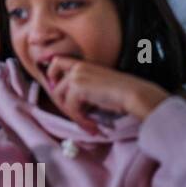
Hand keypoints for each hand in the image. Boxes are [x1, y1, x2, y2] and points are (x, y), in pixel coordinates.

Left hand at [42, 56, 168, 130]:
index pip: (56, 62)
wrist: (134, 94)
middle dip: (64, 106)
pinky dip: (80, 119)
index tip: (54, 87)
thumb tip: (62, 101)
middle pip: (55, 88)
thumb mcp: (96, 87)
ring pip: (60, 100)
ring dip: (73, 115)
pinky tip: (92, 124)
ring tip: (87, 123)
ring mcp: (76, 76)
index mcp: (82, 64)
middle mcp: (77, 67)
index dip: (51, 74)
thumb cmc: (119, 94)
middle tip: (78, 118)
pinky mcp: (78, 87)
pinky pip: (71, 108)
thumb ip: (80, 89)